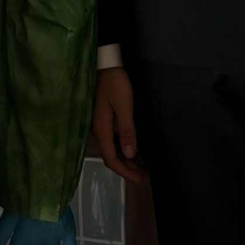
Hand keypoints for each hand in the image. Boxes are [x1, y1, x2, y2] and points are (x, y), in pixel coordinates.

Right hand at [93, 67, 146, 184]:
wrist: (105, 65)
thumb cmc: (115, 84)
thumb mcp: (124, 106)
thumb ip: (127, 131)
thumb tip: (130, 154)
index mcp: (102, 130)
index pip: (111, 159)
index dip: (125, 172)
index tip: (140, 179)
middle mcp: (99, 131)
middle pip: (111, 157)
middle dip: (127, 169)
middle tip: (145, 176)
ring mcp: (100, 125)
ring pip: (112, 149)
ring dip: (126, 159)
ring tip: (142, 166)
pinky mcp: (104, 120)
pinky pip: (113, 141)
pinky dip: (123, 149)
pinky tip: (133, 149)